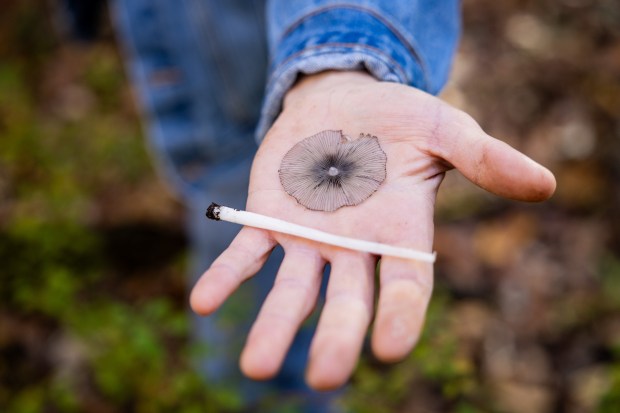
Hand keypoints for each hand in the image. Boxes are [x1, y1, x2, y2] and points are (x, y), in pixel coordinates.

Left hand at [190, 71, 555, 389]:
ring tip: (255, 367)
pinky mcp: (269, 220)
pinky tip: (204, 302)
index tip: (389, 350)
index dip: (399, 317)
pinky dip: (227, 277)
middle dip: (335, 338)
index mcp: (400, 234)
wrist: (339, 99)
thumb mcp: (444, 129)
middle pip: (347, 302)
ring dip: (274, 326)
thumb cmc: (396, 118)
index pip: (405, 287)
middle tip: (322, 378)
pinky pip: (246, 253)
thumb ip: (484, 158)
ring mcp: (308, 239)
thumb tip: (546, 184)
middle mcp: (353, 249)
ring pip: (293, 291)